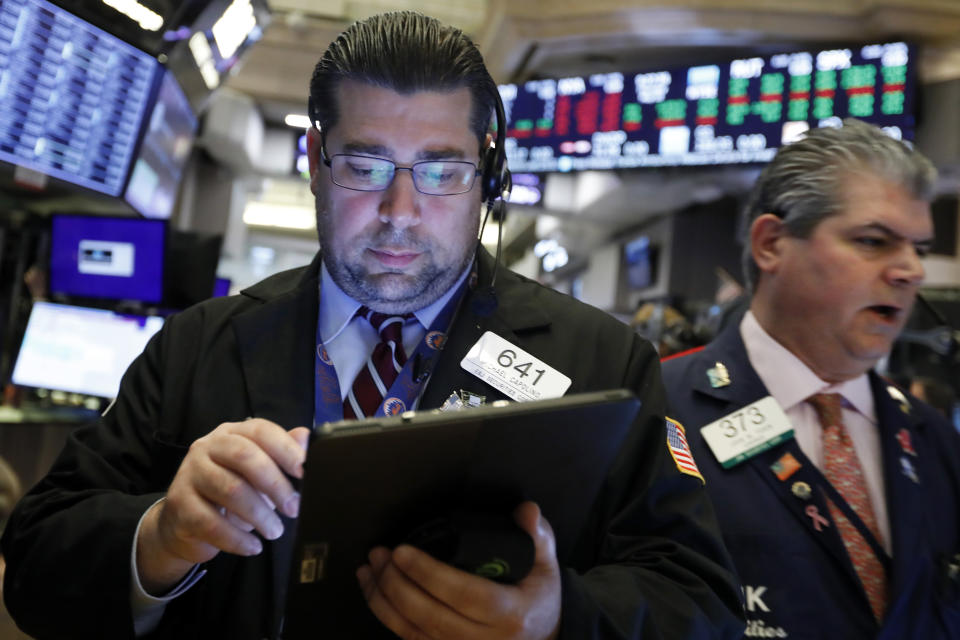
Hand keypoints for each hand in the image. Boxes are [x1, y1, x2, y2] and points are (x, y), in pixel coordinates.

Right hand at [136, 419, 309, 593]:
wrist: (185, 523)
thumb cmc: (230, 491)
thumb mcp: (258, 473)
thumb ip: (281, 454)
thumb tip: (306, 437)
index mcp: (231, 433)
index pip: (260, 431)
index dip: (285, 449)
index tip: (305, 471)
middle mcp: (207, 447)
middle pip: (245, 456)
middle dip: (275, 484)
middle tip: (293, 508)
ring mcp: (189, 474)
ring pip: (230, 489)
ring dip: (259, 515)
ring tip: (275, 531)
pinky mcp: (179, 504)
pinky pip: (211, 522)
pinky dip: (237, 538)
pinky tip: (254, 547)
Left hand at [357, 501, 560, 639]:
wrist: (542, 635)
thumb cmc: (538, 595)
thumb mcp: (546, 563)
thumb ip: (536, 534)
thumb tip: (525, 510)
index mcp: (511, 614)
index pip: (466, 595)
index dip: (429, 574)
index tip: (403, 552)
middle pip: (431, 617)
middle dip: (397, 584)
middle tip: (380, 554)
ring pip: (414, 632)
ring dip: (383, 601)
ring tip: (369, 569)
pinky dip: (388, 618)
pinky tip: (374, 593)